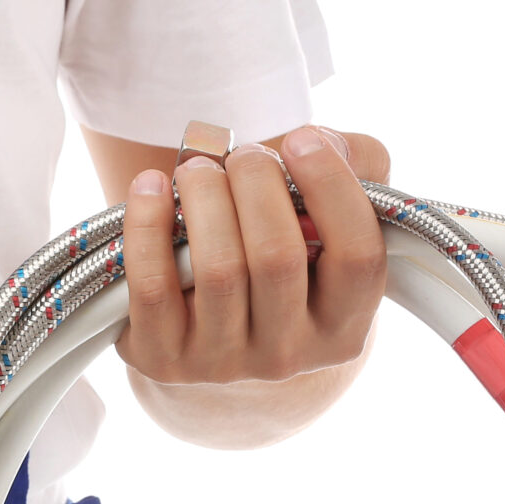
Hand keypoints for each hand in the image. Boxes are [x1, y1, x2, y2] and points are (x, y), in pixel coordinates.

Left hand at [118, 125, 388, 386]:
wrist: (211, 337)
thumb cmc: (279, 257)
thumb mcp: (331, 221)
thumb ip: (355, 169)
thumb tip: (322, 144)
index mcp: (343, 327)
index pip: (358, 257)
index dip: (332, 187)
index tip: (302, 139)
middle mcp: (287, 356)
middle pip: (277, 257)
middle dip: (256, 183)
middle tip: (243, 154)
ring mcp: (222, 364)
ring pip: (218, 268)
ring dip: (204, 196)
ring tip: (197, 168)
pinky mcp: (162, 358)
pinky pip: (152, 286)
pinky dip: (147, 224)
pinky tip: (151, 186)